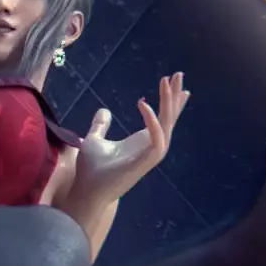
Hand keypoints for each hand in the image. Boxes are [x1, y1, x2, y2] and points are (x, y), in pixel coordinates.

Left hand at [66, 72, 190, 206]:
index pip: (162, 118)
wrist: (87, 190)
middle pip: (169, 118)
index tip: (173, 83)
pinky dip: (152, 122)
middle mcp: (150, 146)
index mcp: (142, 141)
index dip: (169, 101)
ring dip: (168, 104)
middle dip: (174, 96)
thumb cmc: (92, 170)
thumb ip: (100, 126)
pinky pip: (156, 139)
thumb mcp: (93, 140)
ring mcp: (149, 154)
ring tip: (166, 83)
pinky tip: (144, 104)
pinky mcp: (145, 162)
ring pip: (167, 126)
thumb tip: (104, 110)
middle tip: (178, 75)